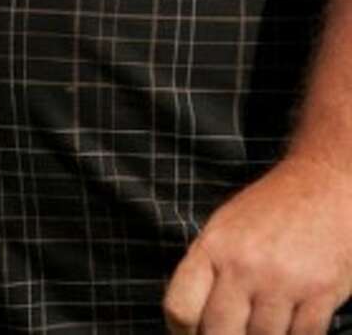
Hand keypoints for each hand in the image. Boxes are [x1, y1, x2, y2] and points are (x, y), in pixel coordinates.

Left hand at [163, 155, 351, 334]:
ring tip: (261, 330)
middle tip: (230, 334)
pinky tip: (291, 329)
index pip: (180, 307)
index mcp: (212, 247)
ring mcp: (283, 281)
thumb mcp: (224, 229)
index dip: (182, 333)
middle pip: (219, 332)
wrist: (323, 185)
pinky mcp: (321, 292)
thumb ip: (207, 270)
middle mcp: (244, 266)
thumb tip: (193, 318)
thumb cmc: (269, 209)